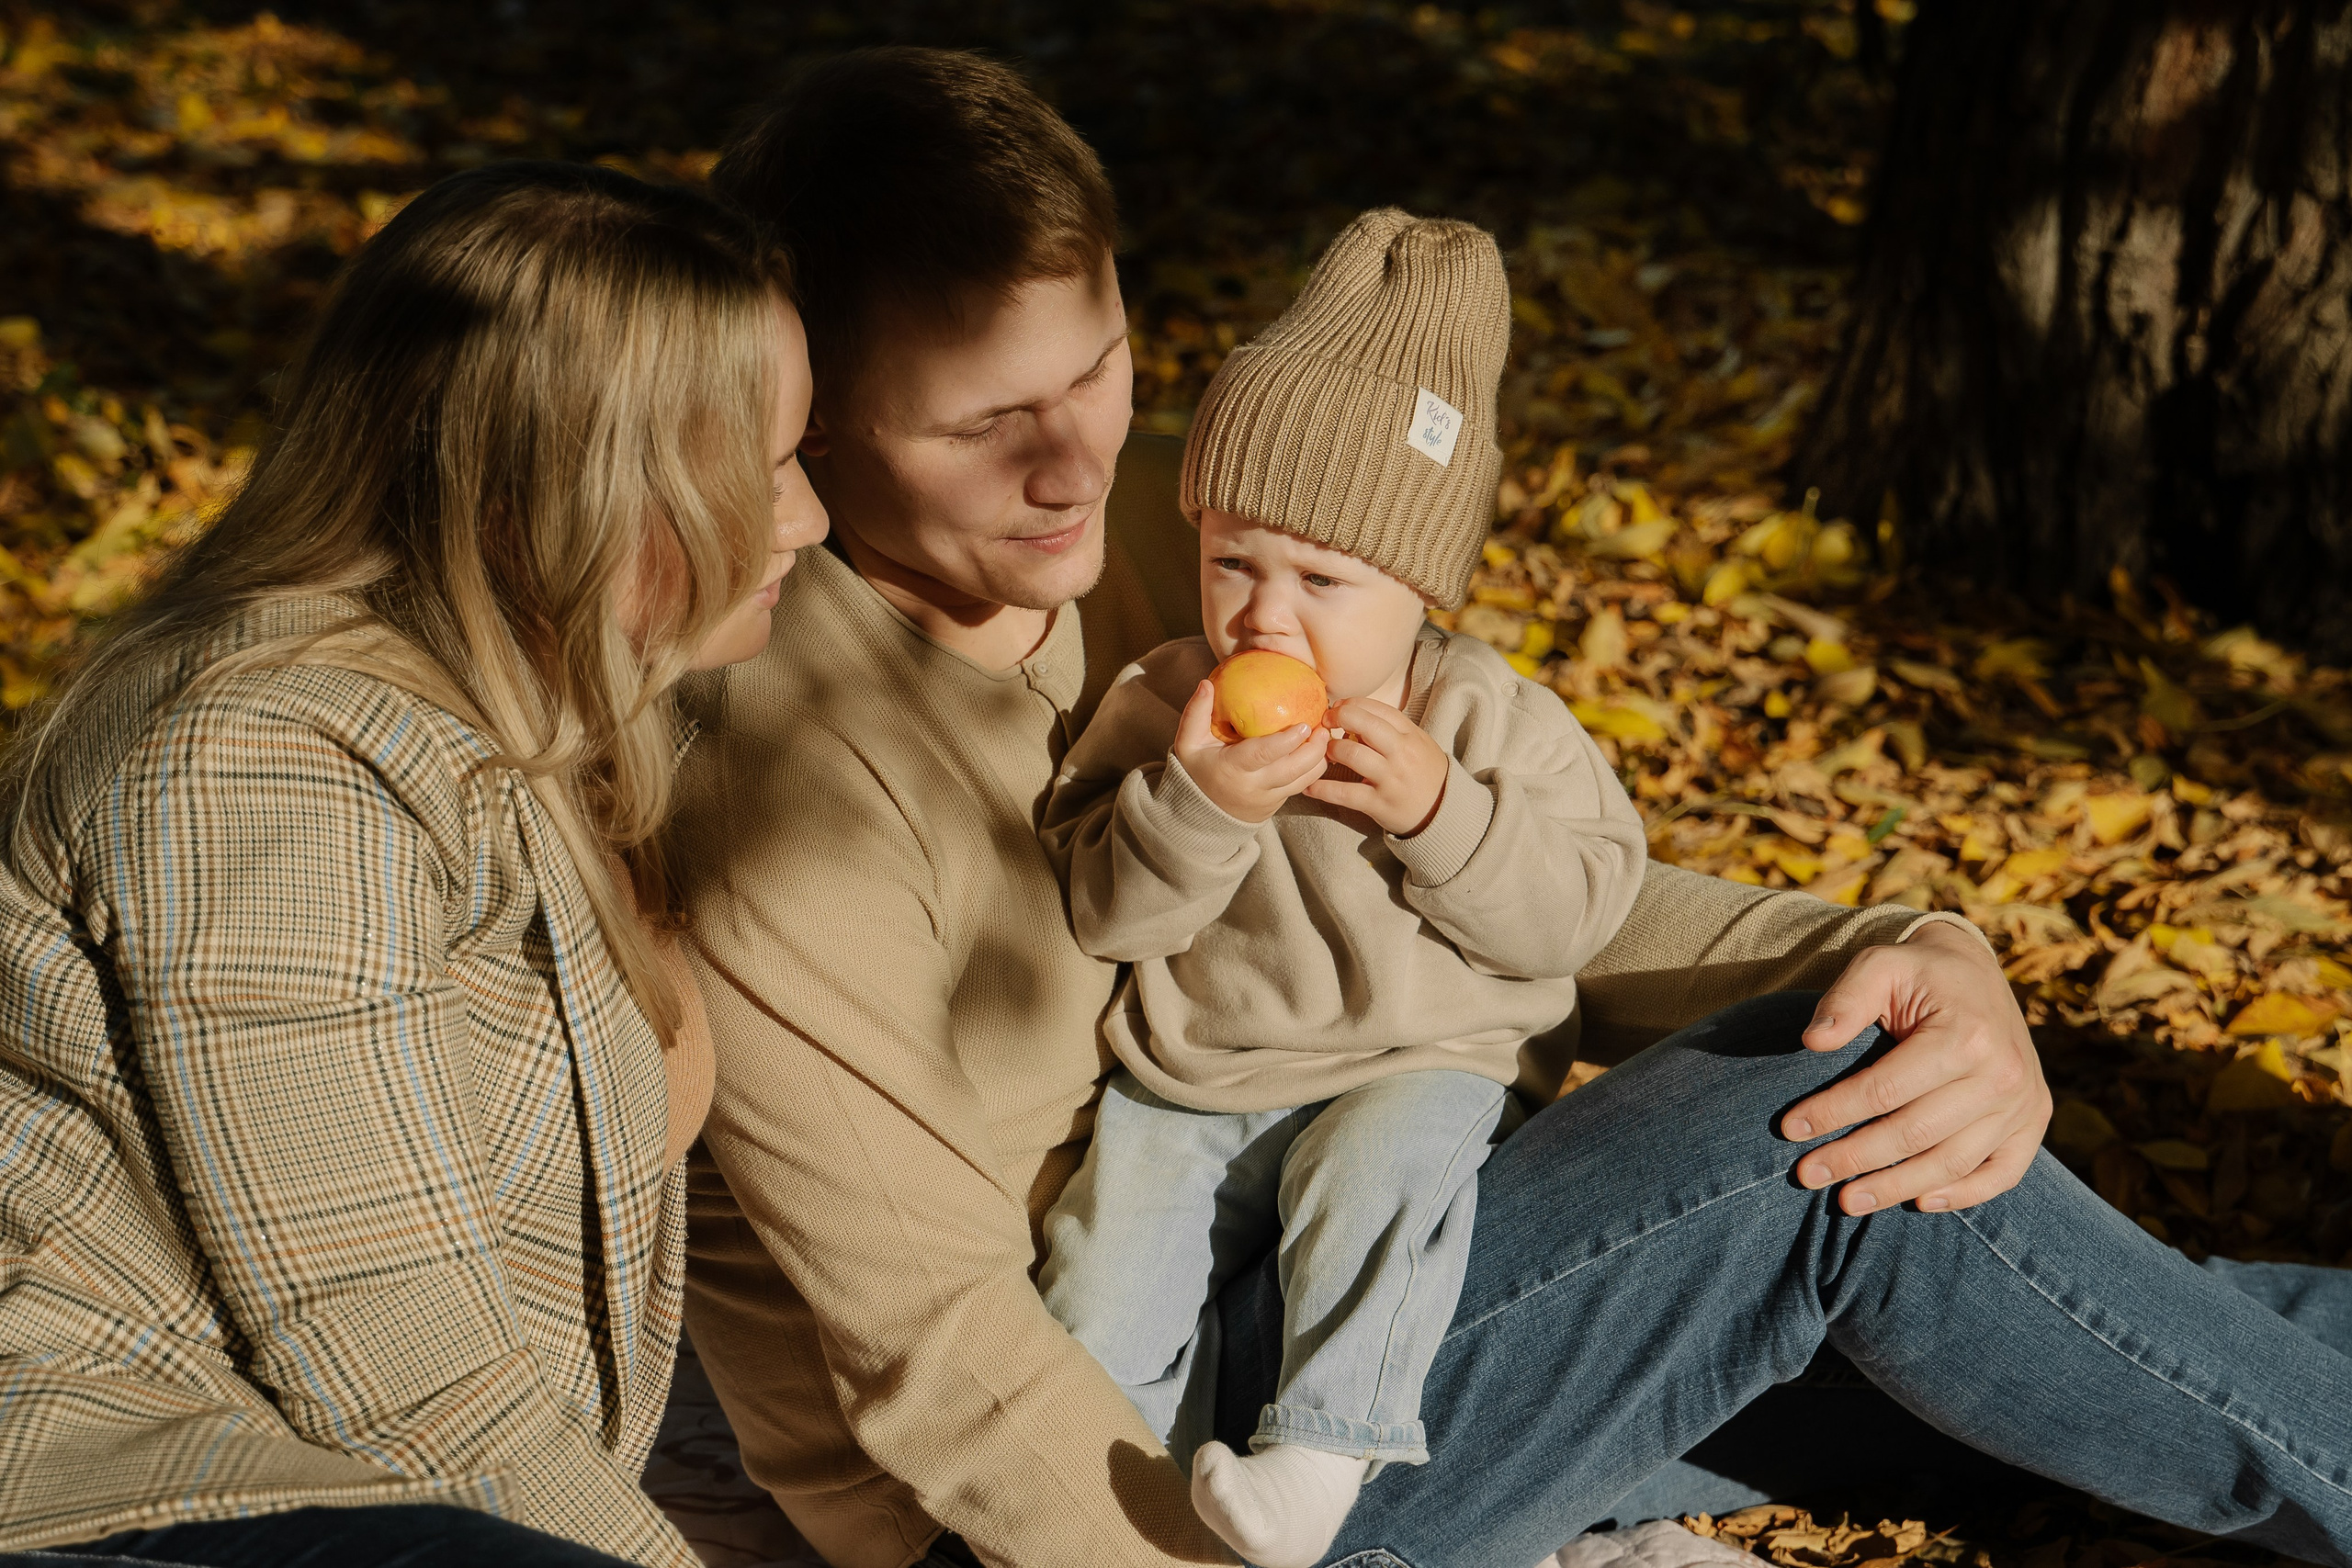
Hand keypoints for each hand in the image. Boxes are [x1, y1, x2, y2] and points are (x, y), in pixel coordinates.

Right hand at [1172, 679, 1328, 824]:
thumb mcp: (1188, 743)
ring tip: (1326, 736)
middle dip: (1314, 749)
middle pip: (1292, 770)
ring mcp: (1269, 797)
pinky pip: (1302, 785)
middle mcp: (1254, 786)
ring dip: (1319, 759)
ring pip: (1303, 781)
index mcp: (1232, 769)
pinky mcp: (1278, 802)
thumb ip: (1196, 713)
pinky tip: (1319, 749)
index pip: (1263, 755)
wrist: (1202, 813)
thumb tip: (1207, 683)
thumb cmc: (1198, 770)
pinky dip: (1314, 768)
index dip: (1287, 741)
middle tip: (1324, 727)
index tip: (1305, 724)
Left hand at [1301, 697, 1449, 836]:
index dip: (1351, 704)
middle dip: (1338, 717)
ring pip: (1351, 754)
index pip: (1377, 709)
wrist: (1444, 811)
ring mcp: (1390, 779)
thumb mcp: (1417, 743)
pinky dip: (1322, 789)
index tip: (1337, 707)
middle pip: (1364, 724)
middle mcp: (1401, 754)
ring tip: (1325, 753)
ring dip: (1330, 750)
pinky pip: (1345, 793)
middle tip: (1324, 723)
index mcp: (1410, 735)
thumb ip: (1391, 728)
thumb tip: (1353, 715)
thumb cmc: (1425, 772)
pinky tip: (1309, 787)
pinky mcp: (1379, 804)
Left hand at [1780, 921, 2051, 1214]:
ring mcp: (2023, 1103)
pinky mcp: (2033, 1121)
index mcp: (1965, 1035)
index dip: (1833, 1112)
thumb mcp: (1878, 965)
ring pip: (1952, 1163)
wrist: (1976, 971)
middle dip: (1854, 1158)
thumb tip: (1812, 1041)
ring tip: (1847, 1201)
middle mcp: (2003, 1075)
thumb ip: (1844, 1000)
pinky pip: (2001, 1174)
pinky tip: (1917, 1202)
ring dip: (1896, 1187)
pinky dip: (1961, 1195)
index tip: (1790, 1129)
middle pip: (1915, 1134)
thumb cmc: (1918, 972)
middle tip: (1806, 1175)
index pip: (1885, 1090)